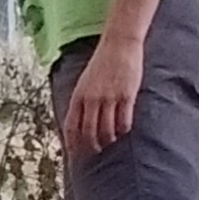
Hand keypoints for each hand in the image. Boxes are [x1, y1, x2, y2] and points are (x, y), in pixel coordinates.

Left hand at [64, 31, 145, 157]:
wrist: (119, 44)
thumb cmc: (102, 63)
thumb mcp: (85, 82)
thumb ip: (82, 100)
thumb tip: (80, 122)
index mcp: (78, 96)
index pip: (71, 127)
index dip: (72, 144)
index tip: (74, 155)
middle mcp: (92, 99)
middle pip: (88, 133)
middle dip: (91, 147)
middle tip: (95, 151)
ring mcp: (109, 98)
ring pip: (107, 130)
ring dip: (108, 139)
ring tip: (110, 140)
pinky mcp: (126, 96)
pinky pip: (124, 121)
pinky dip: (123, 129)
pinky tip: (123, 130)